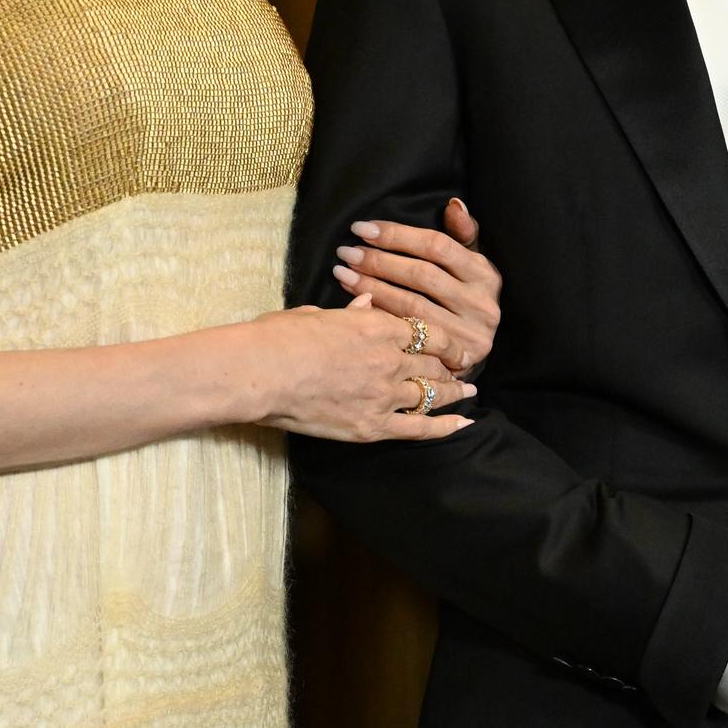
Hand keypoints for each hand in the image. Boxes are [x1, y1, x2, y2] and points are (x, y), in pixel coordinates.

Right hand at [249, 295, 475, 440]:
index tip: (452, 343)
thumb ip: (351, 312)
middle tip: (464, 369)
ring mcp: (384, 394)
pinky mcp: (371, 426)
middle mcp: (389, 359)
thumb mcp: (317, 314)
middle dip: (452, 366)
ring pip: (432, 393)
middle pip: (434, 362)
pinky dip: (445, 426)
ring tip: (466, 393)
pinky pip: (419, 428)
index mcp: (377, 325)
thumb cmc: (278, 338)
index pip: (426, 332)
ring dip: (453, 392)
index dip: (445, 339)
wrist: (260, 373)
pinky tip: (462, 424)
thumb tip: (367, 300)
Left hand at [331, 197, 502, 373]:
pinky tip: (357, 304)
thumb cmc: (464, 300)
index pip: (437, 246)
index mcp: (485, 274)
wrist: (473, 352)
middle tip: (346, 252)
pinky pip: (409, 333)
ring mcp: (470, 334)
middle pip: (422, 275)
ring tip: (343, 274)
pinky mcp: (455, 358)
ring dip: (372, 288)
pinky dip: (380, 316)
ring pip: (412, 305)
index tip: (362, 228)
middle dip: (379, 261)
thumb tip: (453, 204)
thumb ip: (462, 235)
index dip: (398, 235)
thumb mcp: (470, 266)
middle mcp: (482, 303)